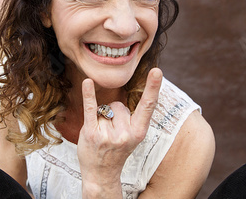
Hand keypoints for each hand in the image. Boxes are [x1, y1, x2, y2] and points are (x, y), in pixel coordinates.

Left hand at [77, 68, 162, 197]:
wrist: (101, 174)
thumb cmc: (117, 151)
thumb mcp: (133, 136)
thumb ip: (134, 117)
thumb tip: (134, 92)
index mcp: (139, 132)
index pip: (147, 105)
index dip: (153, 87)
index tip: (157, 71)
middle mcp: (125, 133)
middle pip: (119, 105)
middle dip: (114, 113)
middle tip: (111, 132)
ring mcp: (108, 134)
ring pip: (105, 108)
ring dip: (102, 117)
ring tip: (102, 133)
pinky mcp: (91, 132)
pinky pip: (90, 108)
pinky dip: (88, 94)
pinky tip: (88, 82)